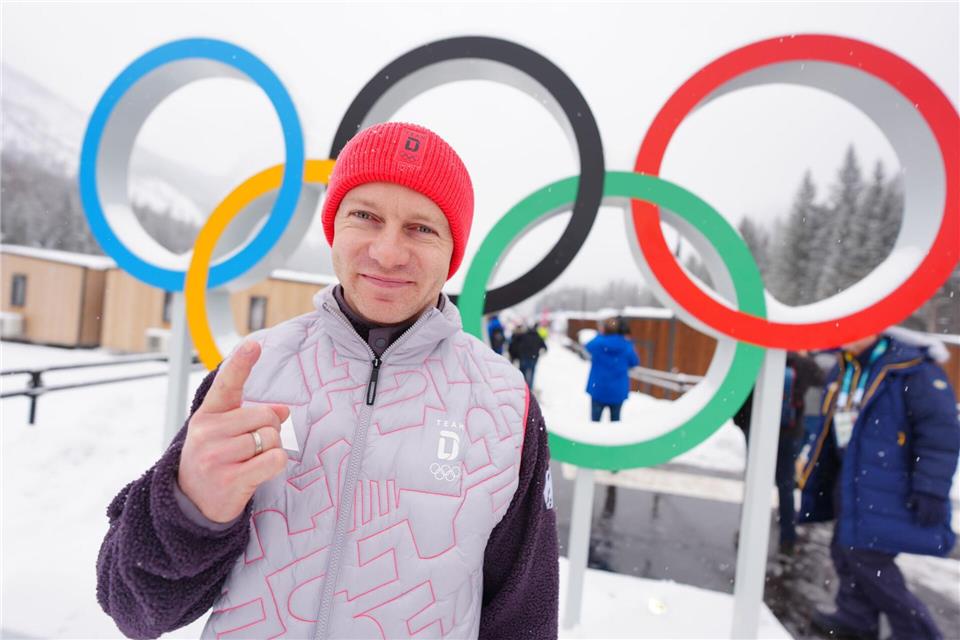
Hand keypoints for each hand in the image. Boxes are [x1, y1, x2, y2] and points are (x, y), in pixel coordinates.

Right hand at [177, 341, 288, 522]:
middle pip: (265, 416)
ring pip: (271, 438)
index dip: (241, 363)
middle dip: (270, 429)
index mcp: (208, 415)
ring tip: (251, 461)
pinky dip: (275, 465)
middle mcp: (208, 432)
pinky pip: (274, 460)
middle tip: (254, 446)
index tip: (254, 344)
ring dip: (271, 449)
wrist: (192, 505)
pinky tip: (258, 472)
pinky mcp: (230, 479)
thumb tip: (284, 410)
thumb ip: (252, 415)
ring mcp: (217, 456)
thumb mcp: (225, 433)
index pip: (227, 384)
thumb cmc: (215, 461)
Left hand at [908, 491, 947, 526]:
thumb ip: (911, 501)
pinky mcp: (943, 508)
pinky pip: (943, 516)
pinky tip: (938, 522)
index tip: (918, 524)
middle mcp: (931, 508)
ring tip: (930, 525)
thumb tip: (908, 507)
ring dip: (933, 523)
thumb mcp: (915, 495)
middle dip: (926, 523)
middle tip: (923, 526)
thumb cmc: (922, 493)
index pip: (922, 516)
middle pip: (929, 519)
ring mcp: (938, 508)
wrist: (933, 488)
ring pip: (936, 519)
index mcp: (924, 505)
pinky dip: (941, 520)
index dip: (920, 521)